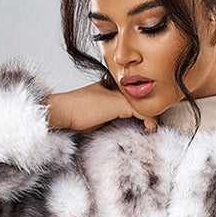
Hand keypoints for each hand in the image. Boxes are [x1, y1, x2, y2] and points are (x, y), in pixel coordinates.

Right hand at [43, 80, 158, 133]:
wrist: (64, 111)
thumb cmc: (77, 115)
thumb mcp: (100, 113)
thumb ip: (114, 114)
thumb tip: (128, 123)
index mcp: (112, 86)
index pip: (134, 95)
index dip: (143, 108)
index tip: (148, 123)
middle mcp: (118, 86)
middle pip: (143, 98)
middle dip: (150, 112)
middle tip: (152, 127)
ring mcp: (120, 93)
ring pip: (146, 103)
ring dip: (151, 118)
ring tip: (151, 129)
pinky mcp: (121, 103)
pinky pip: (144, 112)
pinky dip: (149, 122)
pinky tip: (149, 130)